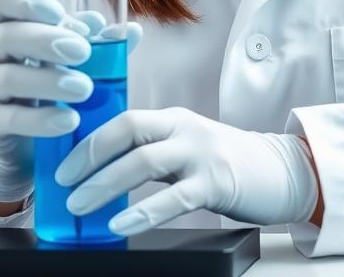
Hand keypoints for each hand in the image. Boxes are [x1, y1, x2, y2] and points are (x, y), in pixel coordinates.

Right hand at [0, 0, 142, 202]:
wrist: (20, 123)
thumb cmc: (47, 69)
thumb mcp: (70, 49)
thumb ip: (98, 39)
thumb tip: (130, 31)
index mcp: (2, 19)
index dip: (28, 2)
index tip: (60, 13)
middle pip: (7, 37)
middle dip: (46, 41)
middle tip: (82, 52)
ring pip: (8, 78)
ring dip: (48, 81)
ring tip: (84, 88)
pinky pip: (10, 118)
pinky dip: (41, 120)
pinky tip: (69, 120)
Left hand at [54, 108, 318, 236]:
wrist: (280, 172)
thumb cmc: (226, 164)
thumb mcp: (187, 148)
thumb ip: (152, 153)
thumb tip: (100, 175)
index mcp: (174, 120)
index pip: (125, 118)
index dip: (90, 140)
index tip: (64, 165)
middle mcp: (185, 129)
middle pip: (130, 131)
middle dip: (90, 157)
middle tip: (63, 185)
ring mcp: (202, 154)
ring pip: (145, 161)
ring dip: (106, 184)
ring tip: (80, 205)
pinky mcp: (216, 182)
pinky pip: (174, 197)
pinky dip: (143, 211)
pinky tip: (121, 224)